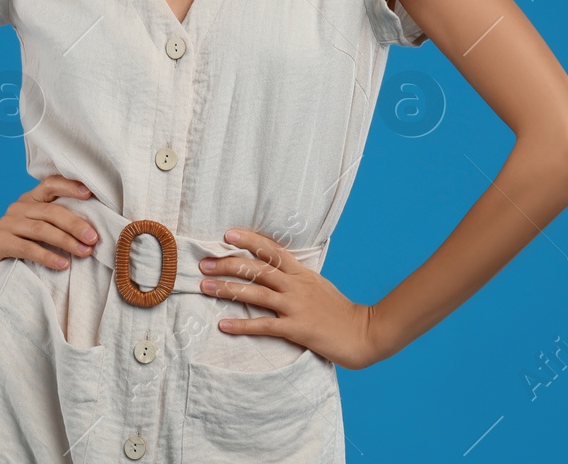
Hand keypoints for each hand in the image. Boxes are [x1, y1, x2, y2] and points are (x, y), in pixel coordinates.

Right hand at [0, 175, 99, 289]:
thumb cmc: (22, 248)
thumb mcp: (40, 233)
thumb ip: (58, 225)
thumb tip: (93, 230)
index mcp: (31, 200)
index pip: (51, 184)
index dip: (70, 186)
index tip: (90, 194)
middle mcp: (18, 207)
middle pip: (51, 211)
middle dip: (75, 224)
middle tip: (94, 238)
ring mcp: (6, 224)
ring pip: (41, 229)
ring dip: (66, 241)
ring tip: (84, 252)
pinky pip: (27, 248)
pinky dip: (47, 256)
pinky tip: (63, 264)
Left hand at [196, 228, 381, 370]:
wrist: (364, 333)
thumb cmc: (339, 311)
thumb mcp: (318, 285)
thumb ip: (296, 278)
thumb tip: (273, 271)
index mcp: (302, 273)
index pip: (272, 250)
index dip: (249, 240)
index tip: (227, 235)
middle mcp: (297, 285)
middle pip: (257, 269)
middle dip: (227, 264)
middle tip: (203, 264)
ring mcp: (297, 306)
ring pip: (256, 293)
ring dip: (228, 289)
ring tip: (205, 287)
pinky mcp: (297, 329)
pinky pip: (264, 325)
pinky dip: (242, 324)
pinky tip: (223, 325)